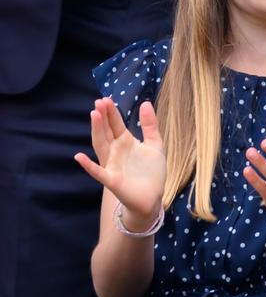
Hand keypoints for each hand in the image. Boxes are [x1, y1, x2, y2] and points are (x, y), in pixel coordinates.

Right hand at [74, 98, 165, 231]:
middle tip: (98, 102)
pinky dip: (88, 165)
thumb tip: (144, 103)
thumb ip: (150, 125)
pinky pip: (98, 172)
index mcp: (125, 142)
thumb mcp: (154, 144)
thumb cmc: (151, 171)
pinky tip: (79, 157)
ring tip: (93, 116)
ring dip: (97, 132)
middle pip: (106, 132)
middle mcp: (115, 152)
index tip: (106, 99)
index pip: (116, 124)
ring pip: (101, 146)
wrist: (152, 197)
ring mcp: (112, 165)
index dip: (111, 113)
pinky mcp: (112, 180)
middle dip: (102, 118)